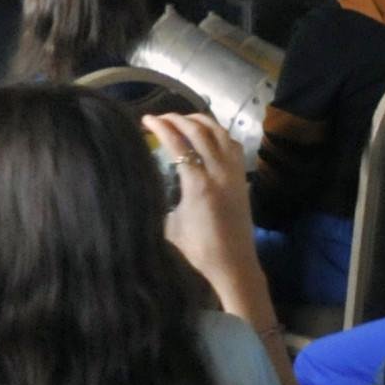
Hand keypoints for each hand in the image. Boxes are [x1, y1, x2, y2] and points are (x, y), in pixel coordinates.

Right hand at [147, 113, 271, 322]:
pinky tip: (207, 137)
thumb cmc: (198, 250)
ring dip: (201, 122)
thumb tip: (141, 185)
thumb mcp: (169, 225)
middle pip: (201, 131)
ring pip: (221, 134)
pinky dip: (218, 134)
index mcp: (198, 185)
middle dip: (178, 118)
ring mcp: (235, 175)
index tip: (146, 119)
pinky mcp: (242, 180)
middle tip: (161, 117)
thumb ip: (159, 199)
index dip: (161, 126)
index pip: (179, 143)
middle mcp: (220, 174)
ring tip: (183, 121)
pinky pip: (232, 146)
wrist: (234, 266)